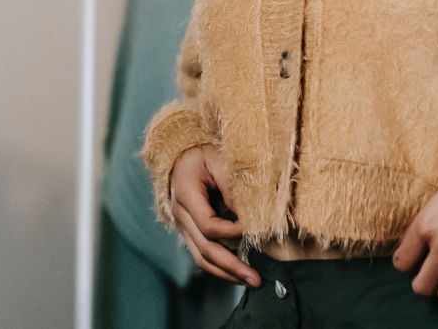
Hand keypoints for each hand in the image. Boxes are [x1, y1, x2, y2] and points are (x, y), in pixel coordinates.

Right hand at [168, 145, 260, 286]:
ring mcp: (183, 226)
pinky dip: (220, 267)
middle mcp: (180, 215)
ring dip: (226, 273)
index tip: (254, 230)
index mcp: (185, 195)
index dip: (232, 232)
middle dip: (232, 266)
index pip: (208, 225)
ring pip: (202, 258)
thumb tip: (247, 215)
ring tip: (250, 281)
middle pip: (205, 249)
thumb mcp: (218, 159)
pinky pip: (202, 255)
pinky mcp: (189, 232)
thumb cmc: (202, 155)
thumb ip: (231, 185)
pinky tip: (238, 273)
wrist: (181, 156)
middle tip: (257, 279)